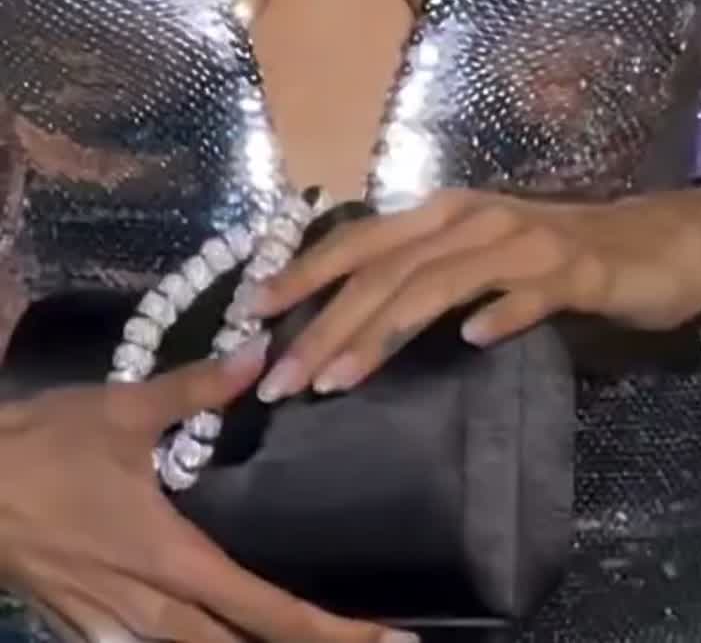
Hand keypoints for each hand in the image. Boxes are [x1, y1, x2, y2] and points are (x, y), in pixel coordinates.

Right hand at [0, 336, 406, 642]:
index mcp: (171, 561)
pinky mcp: (83, 628)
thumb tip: (261, 352)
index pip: (263, 610)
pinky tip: (208, 639)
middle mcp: (149, 610)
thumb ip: (198, 387)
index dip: (328, 632)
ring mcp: (111, 629)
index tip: (388, 642)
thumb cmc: (46, 447)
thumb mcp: (124, 410)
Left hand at [245, 187, 700, 400]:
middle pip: (388, 270)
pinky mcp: (576, 270)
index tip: (253, 315)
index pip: (363, 242)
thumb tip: (352, 325)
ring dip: (385, 330)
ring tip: (340, 380)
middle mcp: (476, 217)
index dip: (306, 273)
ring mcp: (526, 241)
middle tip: (281, 383)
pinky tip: (471, 343)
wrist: (664, 243)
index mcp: (448, 214)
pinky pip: (529, 293)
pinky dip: (498, 315)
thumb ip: (430, 281)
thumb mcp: (485, 262)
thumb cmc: (566, 258)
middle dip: (327, 326)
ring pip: (440, 283)